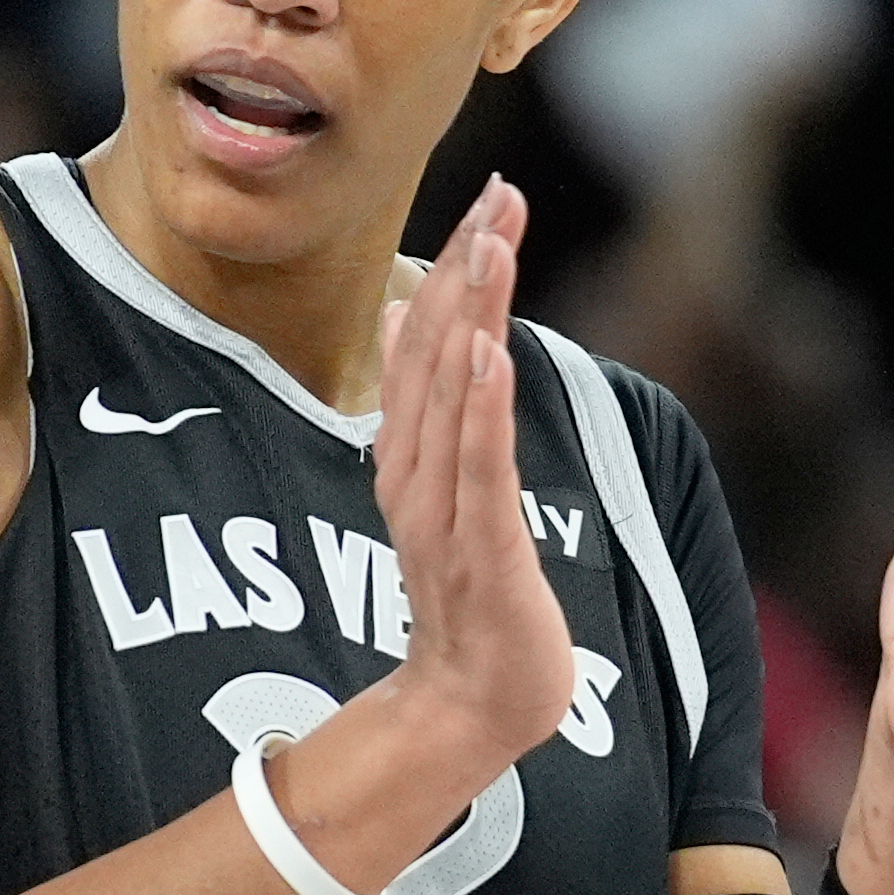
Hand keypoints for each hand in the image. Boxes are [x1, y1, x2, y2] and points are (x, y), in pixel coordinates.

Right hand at [375, 176, 575, 761]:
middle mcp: (413, 471)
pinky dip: (480, 407)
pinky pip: (478, 466)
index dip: (455, 268)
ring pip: (451, 396)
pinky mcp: (479, 547)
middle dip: (467, 271)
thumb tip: (397, 317)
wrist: (471, 700)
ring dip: (470, 316)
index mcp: (408, 452)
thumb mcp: (442, 483)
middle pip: (435, 354)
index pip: (426, 343)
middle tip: (497, 194)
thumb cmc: (470, 594)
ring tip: (489, 245)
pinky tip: (489, 352)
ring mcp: (442, 509)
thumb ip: (419, 402)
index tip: (488, 197)